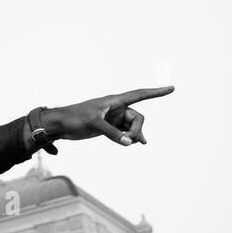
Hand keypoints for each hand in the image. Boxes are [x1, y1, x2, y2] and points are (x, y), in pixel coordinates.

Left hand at [41, 86, 173, 148]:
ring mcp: (113, 117)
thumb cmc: (74, 118)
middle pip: (137, 117)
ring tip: (129, 143)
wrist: (60, 124)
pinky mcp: (108, 126)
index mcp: (114, 101)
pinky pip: (125, 131)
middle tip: (129, 141)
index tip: (171, 89)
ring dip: (133, 135)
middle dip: (137, 129)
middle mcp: (116, 108)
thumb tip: (129, 142)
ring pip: (132, 126)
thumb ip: (112, 133)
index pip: (139, 95)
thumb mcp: (93, 124)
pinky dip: (130, 137)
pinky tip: (138, 143)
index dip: (156, 93)